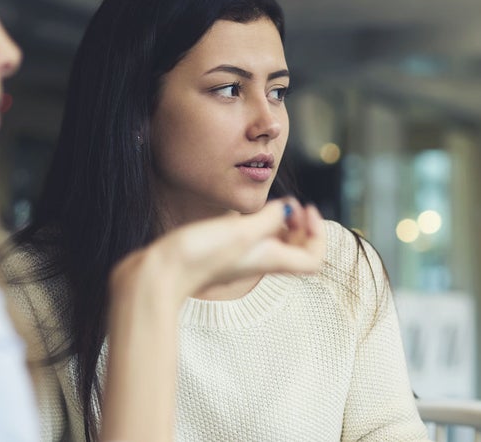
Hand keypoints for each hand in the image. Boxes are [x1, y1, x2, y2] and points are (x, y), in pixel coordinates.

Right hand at [110, 199, 324, 310]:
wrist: (162, 274)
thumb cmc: (200, 254)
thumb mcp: (241, 230)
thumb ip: (269, 218)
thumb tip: (287, 208)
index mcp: (271, 260)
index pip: (314, 259)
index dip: (318, 234)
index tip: (305, 209)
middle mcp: (261, 262)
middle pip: (299, 252)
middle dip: (303, 227)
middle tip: (292, 206)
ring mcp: (243, 260)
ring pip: (278, 245)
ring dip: (284, 225)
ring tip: (275, 206)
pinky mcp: (225, 254)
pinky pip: (256, 241)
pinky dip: (262, 226)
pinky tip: (249, 214)